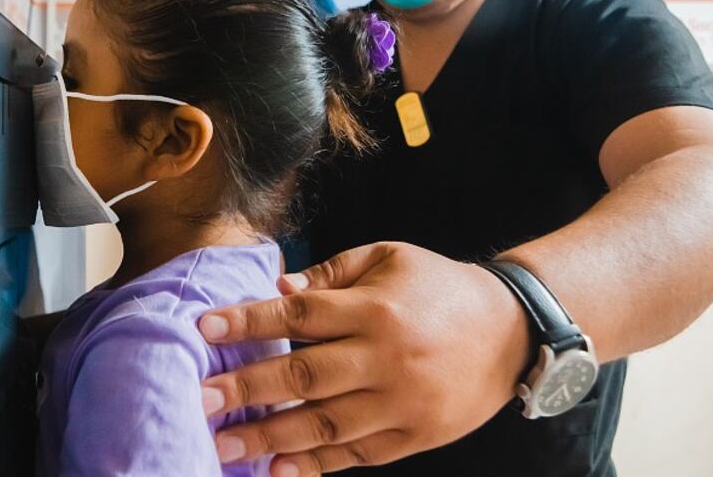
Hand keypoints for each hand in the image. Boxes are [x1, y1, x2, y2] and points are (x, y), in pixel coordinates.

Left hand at [197, 242, 530, 474]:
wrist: (512, 330)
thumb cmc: (437, 287)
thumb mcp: (388, 258)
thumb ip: (330, 274)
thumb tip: (277, 292)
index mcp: (375, 309)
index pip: (299, 316)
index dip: (249, 322)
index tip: (204, 328)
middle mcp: (386, 358)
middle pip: (304, 377)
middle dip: (247, 389)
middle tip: (200, 399)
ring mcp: (402, 402)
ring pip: (326, 425)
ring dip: (271, 437)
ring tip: (225, 444)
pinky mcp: (414, 435)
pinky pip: (358, 455)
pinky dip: (317, 466)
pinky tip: (278, 470)